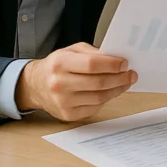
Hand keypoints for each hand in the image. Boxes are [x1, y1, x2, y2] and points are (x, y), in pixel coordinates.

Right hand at [15, 42, 135, 121]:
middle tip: (131, 74)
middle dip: (120, 79)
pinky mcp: (68, 115)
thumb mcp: (72, 51)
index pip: (92, 65)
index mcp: (60, 63)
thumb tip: (117, 59)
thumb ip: (93, 53)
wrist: (35, 85)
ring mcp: (62, 102)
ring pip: (99, 98)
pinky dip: (106, 99)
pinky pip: (94, 108)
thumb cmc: (57, 65)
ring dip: (117, 90)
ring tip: (125, 83)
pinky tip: (111, 92)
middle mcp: (59, 84)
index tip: (125, 64)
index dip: (112, 65)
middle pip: (98, 83)